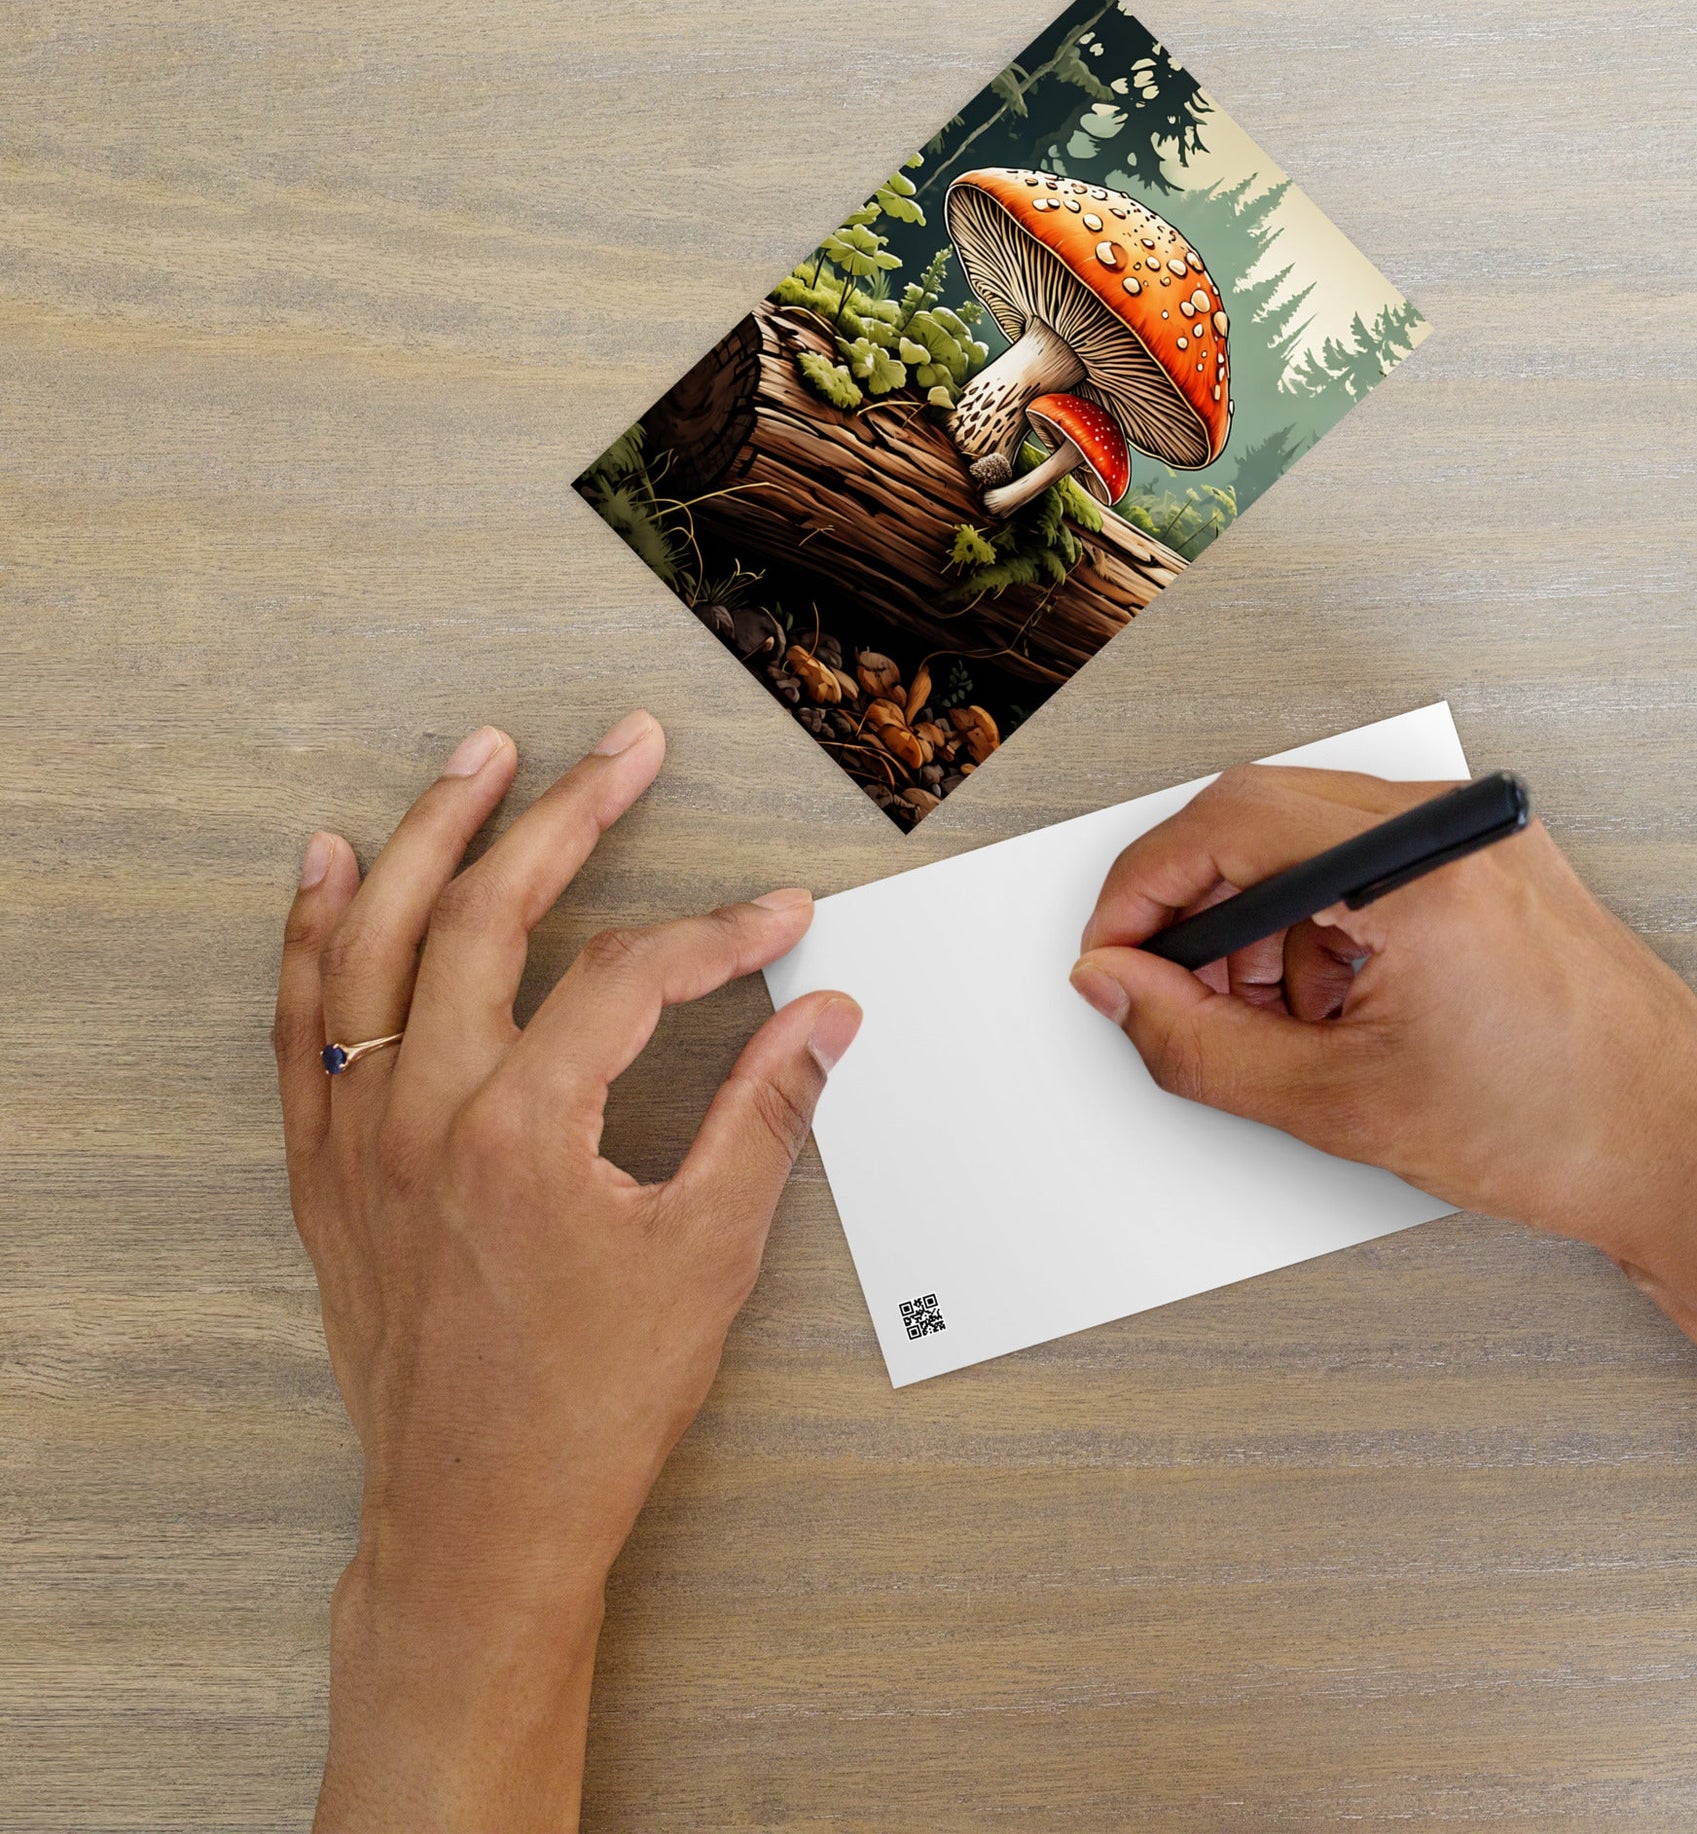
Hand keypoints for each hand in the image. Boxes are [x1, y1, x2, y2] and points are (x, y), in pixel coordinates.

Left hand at [273, 712, 859, 1831]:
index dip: (718, 932)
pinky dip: (308, 934)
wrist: (479, 1518)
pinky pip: (300, 1023)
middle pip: (484, 915)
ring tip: (478, 758)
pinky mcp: (326, 1171)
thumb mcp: (710, 1253)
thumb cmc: (593, 1403)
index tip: (779, 917)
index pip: (628, 974)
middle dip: (566, 815)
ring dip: (426, 836)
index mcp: (523, 1130)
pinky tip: (326, 869)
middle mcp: (423, 1114)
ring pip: (373, 942)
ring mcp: (358, 1138)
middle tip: (623, 747)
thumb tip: (827, 1018)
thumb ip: (768, 1114)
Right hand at [1072, 764, 1696, 1720]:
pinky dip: (1321, 930)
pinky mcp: (1488, 858)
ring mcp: (1474, 835)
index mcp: (1411, 865)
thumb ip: (1198, 1045)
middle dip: (1200, 917)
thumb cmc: (1559, 1129)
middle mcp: (1446, 825)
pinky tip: (1341, 1011)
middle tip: (1184, 1004)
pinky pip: (1363, 864)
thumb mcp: (1339, 1105)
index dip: (1141, 893)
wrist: (1687, 1151)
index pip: (1223, 824)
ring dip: (1261, 929)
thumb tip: (1119, 991)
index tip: (1111, 957)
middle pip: (1256, 820)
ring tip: (1287, 1028)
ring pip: (1304, 842)